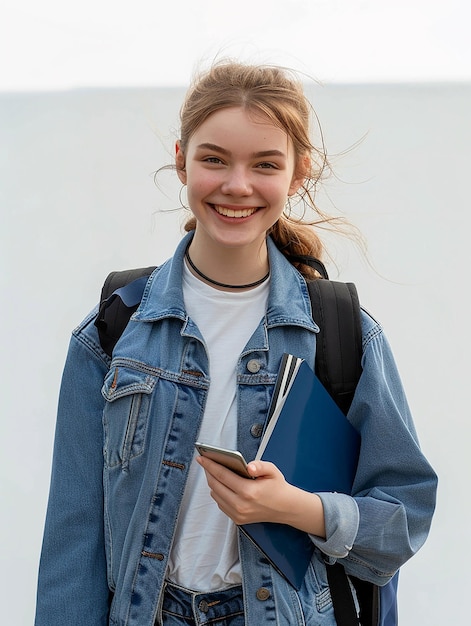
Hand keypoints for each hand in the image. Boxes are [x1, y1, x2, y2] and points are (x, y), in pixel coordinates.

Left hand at [195, 456, 325, 536]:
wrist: (286, 508)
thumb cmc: (278, 487)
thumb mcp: (272, 471)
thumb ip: (260, 465)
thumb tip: (248, 466)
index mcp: (249, 492)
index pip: (222, 475)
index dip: (210, 465)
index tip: (201, 457)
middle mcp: (241, 505)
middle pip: (215, 485)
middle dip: (208, 472)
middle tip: (205, 462)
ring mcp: (238, 514)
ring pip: (216, 495)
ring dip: (212, 483)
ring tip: (212, 471)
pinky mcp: (237, 519)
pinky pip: (221, 504)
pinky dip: (218, 493)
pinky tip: (220, 484)